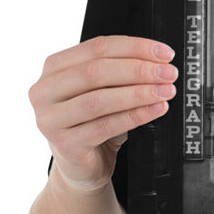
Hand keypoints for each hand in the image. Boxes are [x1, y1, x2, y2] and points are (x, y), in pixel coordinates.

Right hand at [29, 36, 177, 192]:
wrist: (83, 166)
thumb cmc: (94, 122)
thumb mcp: (105, 91)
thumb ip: (121, 73)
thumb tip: (160, 62)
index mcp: (54, 68)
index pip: (97, 47)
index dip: (135, 47)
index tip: (164, 53)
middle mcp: (45, 91)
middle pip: (96, 71)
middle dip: (138, 70)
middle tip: (168, 73)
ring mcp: (50, 119)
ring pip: (99, 100)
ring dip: (138, 93)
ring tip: (166, 91)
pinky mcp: (64, 145)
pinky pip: (105, 127)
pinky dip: (135, 116)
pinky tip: (156, 110)